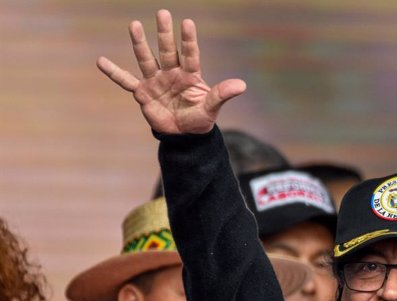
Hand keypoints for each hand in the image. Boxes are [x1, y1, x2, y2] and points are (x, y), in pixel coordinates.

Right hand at [96, 9, 245, 133]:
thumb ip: (222, 94)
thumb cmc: (199, 120)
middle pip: (167, 51)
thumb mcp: (211, 108)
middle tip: (163, 13)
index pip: (190, 54)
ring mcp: (156, 82)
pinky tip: (100, 61)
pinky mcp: (143, 93)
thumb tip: (242, 85)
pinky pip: (126, 81)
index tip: (187, 22)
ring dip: (140, 44)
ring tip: (134, 24)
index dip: (188, 40)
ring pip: (147, 59)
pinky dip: (114, 73)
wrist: (184, 136)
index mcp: (190, 76)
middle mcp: (172, 74)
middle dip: (165, 33)